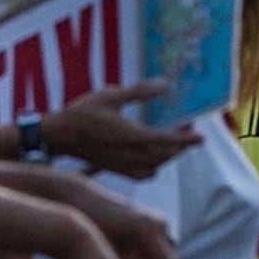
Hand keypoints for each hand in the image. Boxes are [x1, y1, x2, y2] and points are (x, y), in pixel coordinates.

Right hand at [44, 83, 202, 178]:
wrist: (57, 136)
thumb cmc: (82, 113)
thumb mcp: (111, 95)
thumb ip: (139, 91)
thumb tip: (164, 84)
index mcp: (132, 137)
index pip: (168, 141)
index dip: (187, 139)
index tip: (202, 137)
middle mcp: (131, 155)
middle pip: (166, 155)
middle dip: (180, 143)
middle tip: (187, 127)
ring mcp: (123, 165)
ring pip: (157, 166)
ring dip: (168, 155)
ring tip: (172, 140)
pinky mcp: (116, 170)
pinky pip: (143, 173)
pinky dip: (154, 166)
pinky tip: (152, 155)